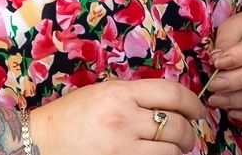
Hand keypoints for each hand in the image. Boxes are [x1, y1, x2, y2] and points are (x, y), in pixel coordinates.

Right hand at [30, 78, 206, 154]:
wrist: (43, 141)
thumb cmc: (71, 115)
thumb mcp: (102, 93)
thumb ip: (133, 96)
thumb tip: (168, 103)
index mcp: (120, 93)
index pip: (170, 93)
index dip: (192, 102)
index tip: (198, 110)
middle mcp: (125, 119)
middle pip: (176, 126)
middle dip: (189, 132)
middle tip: (188, 135)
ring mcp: (124, 148)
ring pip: (171, 152)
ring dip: (178, 152)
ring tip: (173, 149)